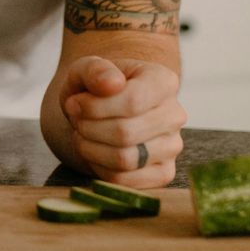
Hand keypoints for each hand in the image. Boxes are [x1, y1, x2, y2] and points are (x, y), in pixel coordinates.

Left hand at [55, 56, 184, 189]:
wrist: (101, 110)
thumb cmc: (95, 88)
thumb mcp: (85, 70)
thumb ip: (95, 70)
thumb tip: (112, 83)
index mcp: (163, 81)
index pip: (133, 101)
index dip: (94, 107)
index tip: (74, 102)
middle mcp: (175, 114)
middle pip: (125, 133)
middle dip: (88, 128)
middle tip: (76, 119)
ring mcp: (173, 146)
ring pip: (124, 159)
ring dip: (91, 148)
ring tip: (82, 133)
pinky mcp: (163, 173)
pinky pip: (125, 181)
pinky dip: (99, 168)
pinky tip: (94, 151)